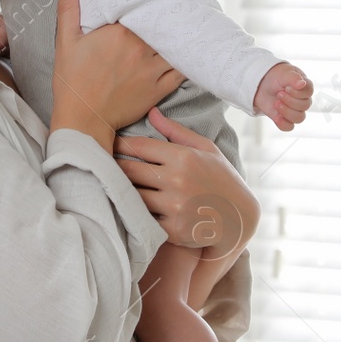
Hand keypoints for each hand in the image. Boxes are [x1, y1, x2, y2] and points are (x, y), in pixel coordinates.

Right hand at [49, 0, 184, 152]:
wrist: (83, 120)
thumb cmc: (73, 82)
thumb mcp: (66, 42)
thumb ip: (69, 8)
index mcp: (120, 33)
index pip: (140, 8)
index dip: (145, 2)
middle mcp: (141, 48)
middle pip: (160, 24)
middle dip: (163, 16)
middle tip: (168, 6)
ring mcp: (153, 69)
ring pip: (174, 44)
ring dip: (177, 36)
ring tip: (181, 25)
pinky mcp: (160, 88)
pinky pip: (181, 70)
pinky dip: (185, 59)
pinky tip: (187, 51)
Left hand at [115, 109, 259, 253]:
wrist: (240, 219)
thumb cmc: (221, 178)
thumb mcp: (206, 149)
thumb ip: (176, 132)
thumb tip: (151, 112)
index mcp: (183, 157)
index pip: (139, 146)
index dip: (120, 145)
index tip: (109, 144)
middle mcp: (177, 180)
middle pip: (128, 170)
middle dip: (112, 166)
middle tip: (100, 163)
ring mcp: (174, 206)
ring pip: (131, 195)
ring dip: (120, 190)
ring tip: (108, 184)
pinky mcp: (172, 229)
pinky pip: (142, 218)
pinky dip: (134, 212)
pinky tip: (127, 207)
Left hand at [252, 61, 311, 131]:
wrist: (261, 84)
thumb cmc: (276, 76)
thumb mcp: (284, 73)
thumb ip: (294, 78)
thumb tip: (302, 84)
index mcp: (305, 87)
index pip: (309, 93)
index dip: (297, 93)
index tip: (287, 87)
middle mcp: (302, 99)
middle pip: (304, 106)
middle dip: (290, 101)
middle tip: (279, 93)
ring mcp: (294, 110)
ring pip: (299, 118)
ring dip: (286, 111)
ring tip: (276, 103)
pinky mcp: (285, 118)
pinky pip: (289, 127)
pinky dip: (283, 124)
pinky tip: (276, 117)